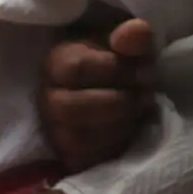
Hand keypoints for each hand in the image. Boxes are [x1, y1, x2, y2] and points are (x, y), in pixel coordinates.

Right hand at [41, 18, 157, 171]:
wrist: (115, 93)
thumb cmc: (118, 65)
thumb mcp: (126, 44)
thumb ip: (133, 36)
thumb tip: (135, 33)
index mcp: (56, 63)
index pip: (77, 69)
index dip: (116, 71)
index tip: (144, 71)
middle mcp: (47, 99)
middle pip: (75, 108)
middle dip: (120, 102)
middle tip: (145, 95)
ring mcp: (55, 132)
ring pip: (81, 138)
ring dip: (121, 125)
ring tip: (140, 111)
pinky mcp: (70, 157)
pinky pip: (91, 160)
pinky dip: (117, 146)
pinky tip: (131, 130)